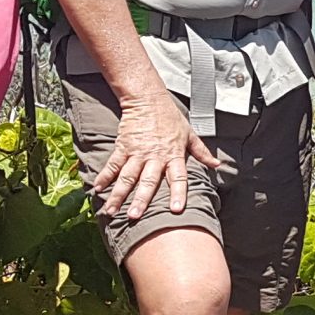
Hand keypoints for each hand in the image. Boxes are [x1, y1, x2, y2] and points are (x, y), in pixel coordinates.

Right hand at [93, 90, 218, 220]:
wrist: (148, 98)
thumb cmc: (170, 117)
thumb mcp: (189, 134)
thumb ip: (202, 152)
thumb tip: (216, 165)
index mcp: (174, 155)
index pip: (178, 177)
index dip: (178, 193)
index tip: (175, 210)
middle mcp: (155, 156)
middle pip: (148, 181)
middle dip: (141, 199)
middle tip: (134, 216)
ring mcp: (137, 152)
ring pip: (127, 176)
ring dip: (118, 194)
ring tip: (111, 210)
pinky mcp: (123, 146)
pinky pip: (113, 164)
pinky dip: (104, 177)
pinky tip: (98, 189)